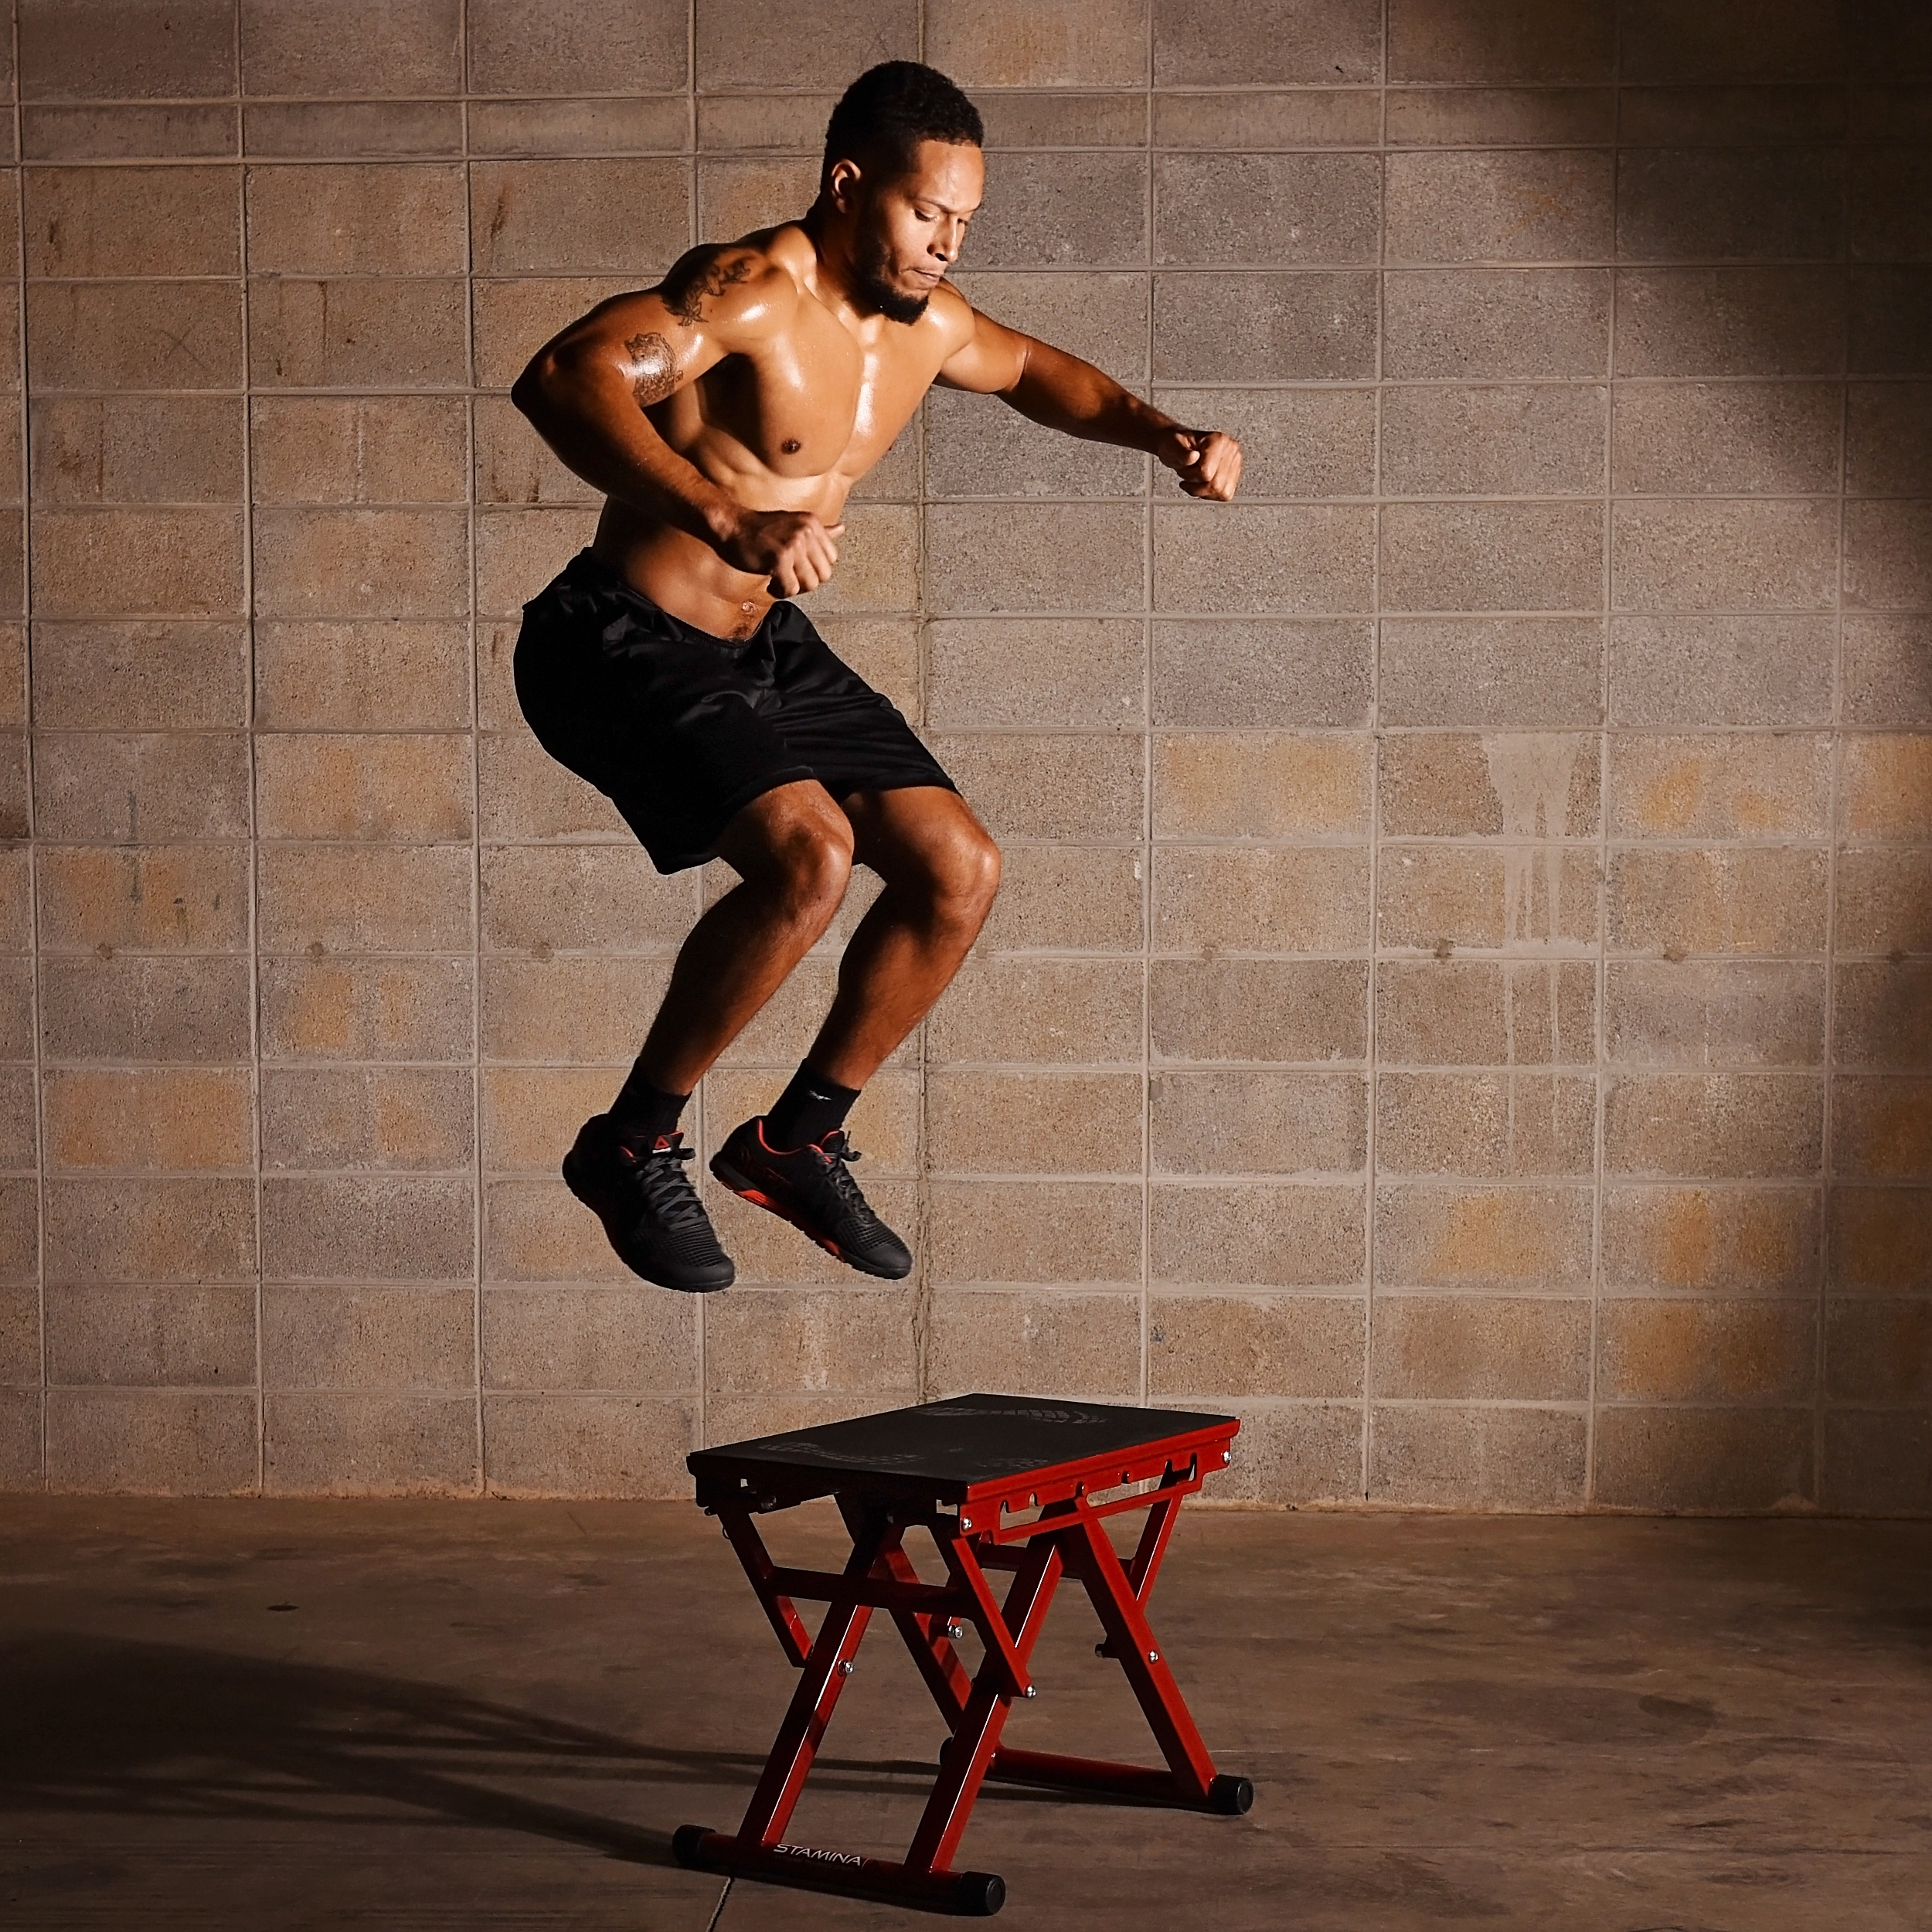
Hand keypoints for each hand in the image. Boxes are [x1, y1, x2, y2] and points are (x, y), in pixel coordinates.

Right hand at [717, 507, 843, 595]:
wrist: (731, 526)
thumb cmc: (760, 529)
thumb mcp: (794, 524)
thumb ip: (819, 531)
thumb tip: (841, 529)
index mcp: (812, 523)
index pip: (832, 559)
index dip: (815, 570)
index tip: (797, 569)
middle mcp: (806, 531)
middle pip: (824, 574)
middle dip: (806, 582)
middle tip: (788, 578)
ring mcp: (794, 544)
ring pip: (810, 584)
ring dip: (793, 589)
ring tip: (778, 582)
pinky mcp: (779, 558)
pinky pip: (792, 588)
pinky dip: (781, 592)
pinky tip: (770, 584)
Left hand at [1158, 427, 1241, 501]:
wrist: (1180, 446)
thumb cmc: (1177, 445)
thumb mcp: (1172, 446)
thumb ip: (1181, 453)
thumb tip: (1192, 457)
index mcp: (1218, 440)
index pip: (1206, 473)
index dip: (1191, 476)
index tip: (1184, 467)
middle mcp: (1231, 450)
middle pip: (1215, 485)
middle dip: (1196, 485)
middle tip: (1188, 473)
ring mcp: (1235, 462)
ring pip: (1221, 492)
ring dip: (1203, 490)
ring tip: (1195, 478)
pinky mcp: (1234, 475)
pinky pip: (1225, 495)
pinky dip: (1210, 494)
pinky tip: (1201, 484)